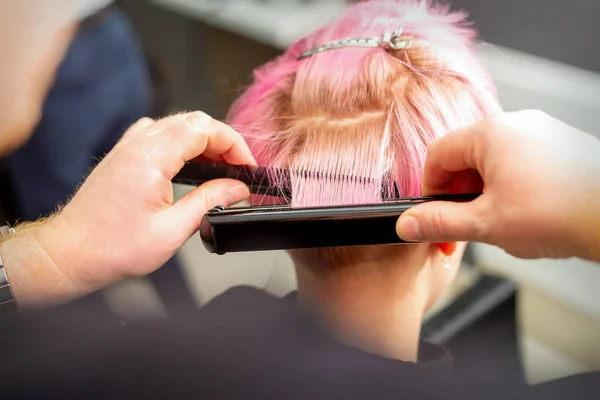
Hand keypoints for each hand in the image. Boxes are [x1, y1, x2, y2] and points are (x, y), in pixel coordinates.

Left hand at [32, 112, 254, 298]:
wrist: (71, 252)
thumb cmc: (112, 247)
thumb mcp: (173, 229)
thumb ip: (210, 202)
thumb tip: (238, 189)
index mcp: (151, 157)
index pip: (204, 129)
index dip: (233, 143)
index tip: (247, 165)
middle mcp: (138, 144)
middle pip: (192, 121)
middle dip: (223, 140)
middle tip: (239, 168)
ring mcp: (128, 146)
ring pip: (176, 124)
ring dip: (203, 140)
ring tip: (220, 168)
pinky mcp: (124, 154)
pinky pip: (159, 133)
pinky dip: (182, 142)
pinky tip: (189, 164)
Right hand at [396, 110, 599, 260]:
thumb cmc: (561, 213)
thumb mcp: (486, 224)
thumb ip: (440, 222)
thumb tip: (408, 223)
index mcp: (491, 134)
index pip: (438, 154)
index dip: (429, 188)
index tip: (431, 212)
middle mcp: (516, 124)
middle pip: (465, 156)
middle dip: (458, 194)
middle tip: (463, 225)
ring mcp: (541, 132)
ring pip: (492, 159)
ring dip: (483, 190)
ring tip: (496, 221)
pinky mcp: (560, 145)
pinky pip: (519, 159)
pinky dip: (510, 184)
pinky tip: (522, 210)